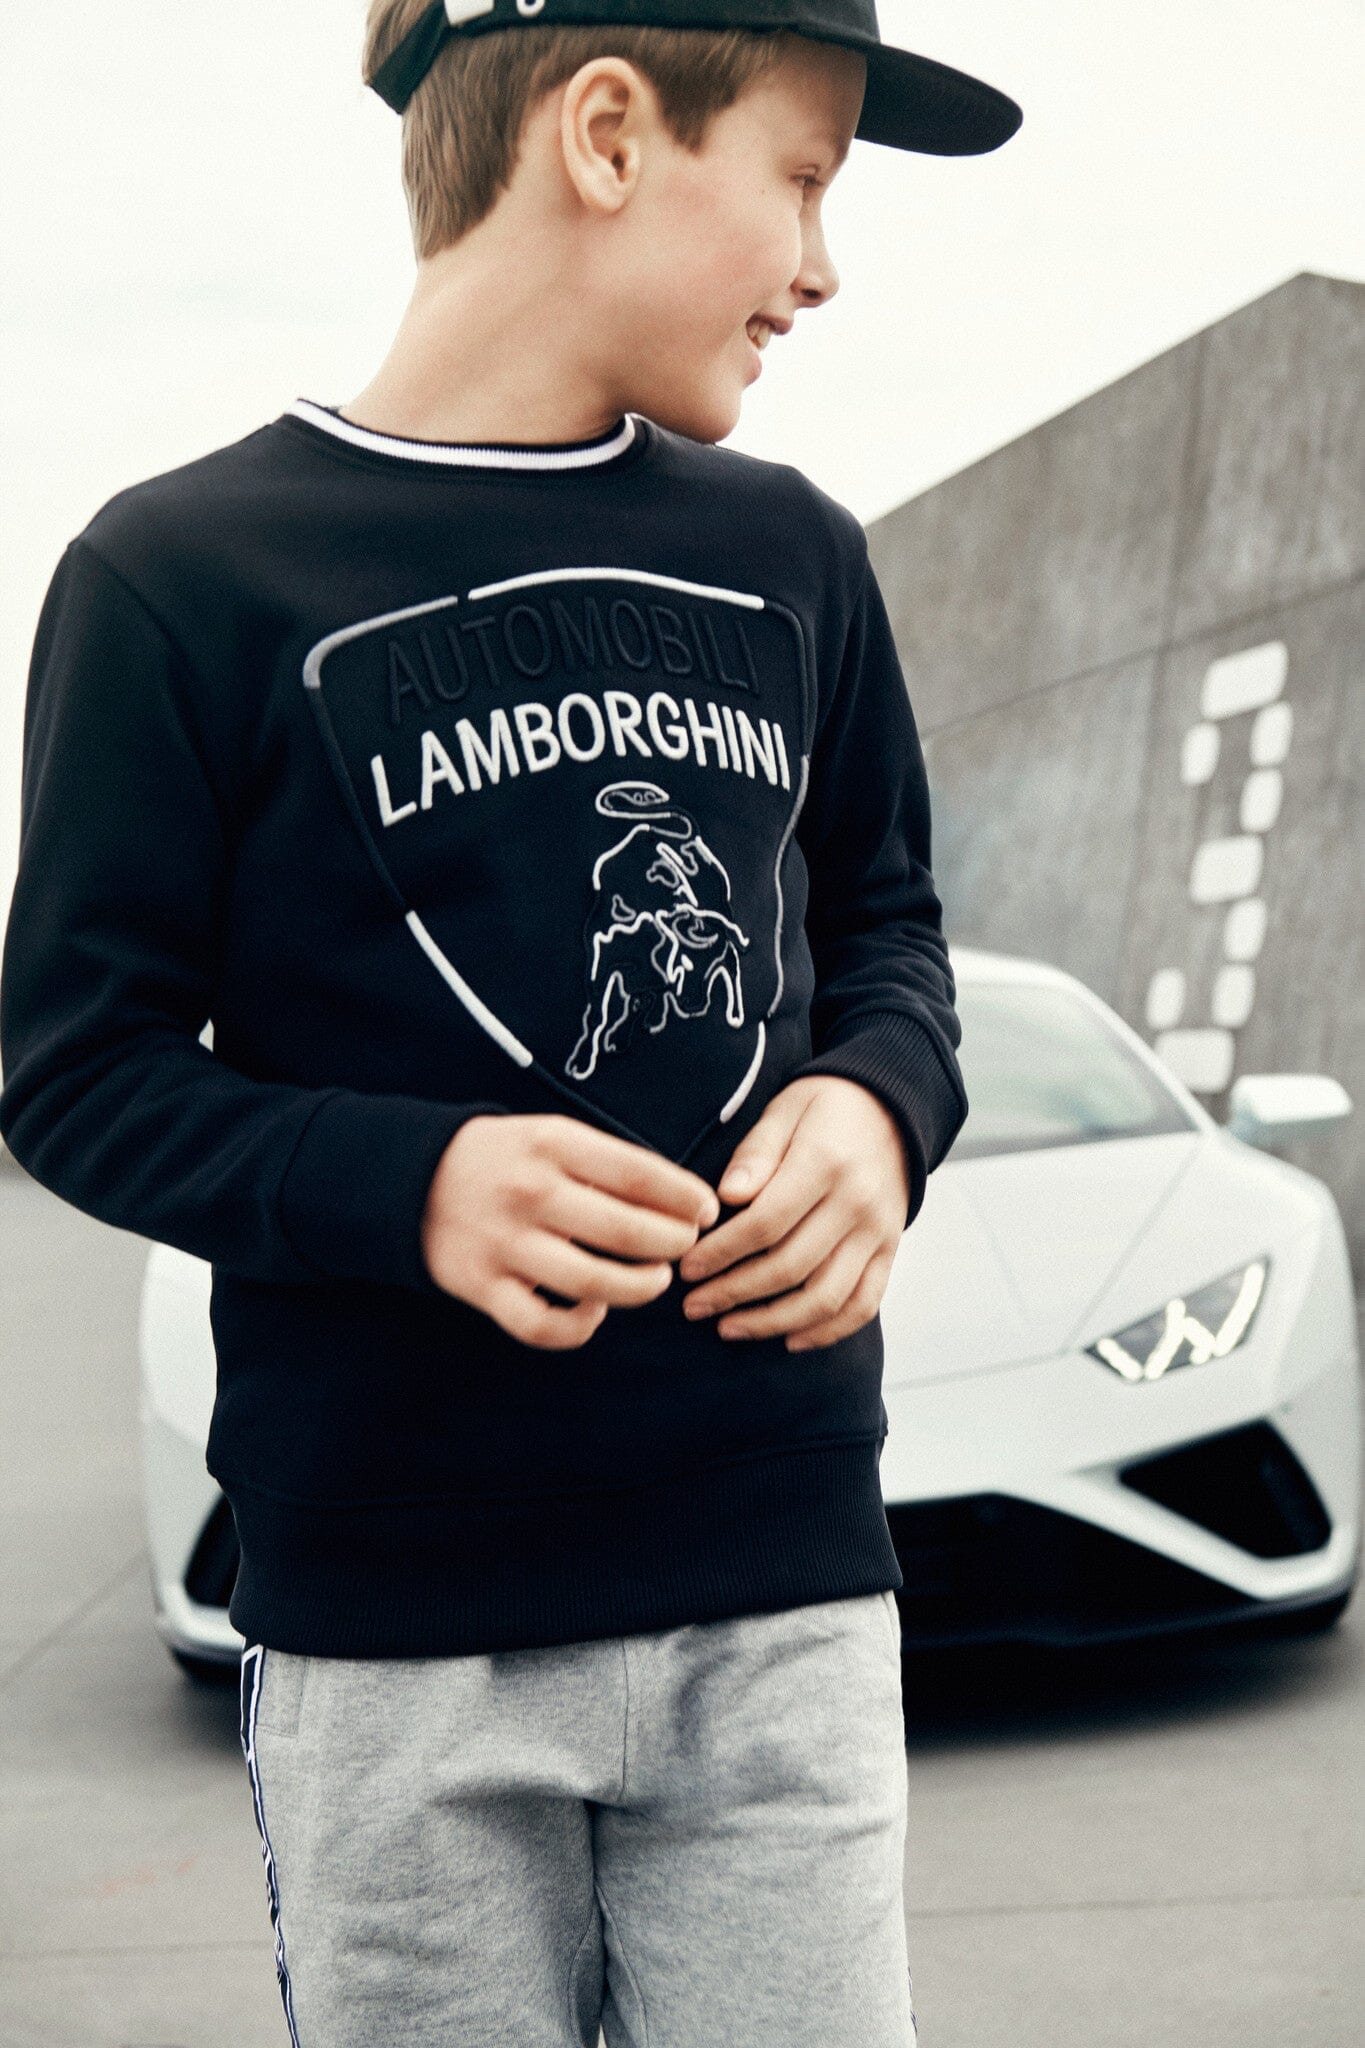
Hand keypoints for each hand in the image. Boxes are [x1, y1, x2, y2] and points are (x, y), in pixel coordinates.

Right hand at [421, 1113, 719, 1349]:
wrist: (410, 1178)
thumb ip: (608, 1162)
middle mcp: (531, 1193)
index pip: (638, 1174)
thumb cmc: (503, 1158)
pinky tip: (596, 1308)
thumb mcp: (551, 1134)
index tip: (707, 1210)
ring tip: (657, 1279)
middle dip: (673, 1244)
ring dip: (641, 1287)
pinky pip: (542, 1325)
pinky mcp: (483, 1287)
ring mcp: (506, 1244)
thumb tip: (681, 1198)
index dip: (684, 1197)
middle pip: (626, 1231)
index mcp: (553, 1145)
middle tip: (687, 1247)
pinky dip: (579, 1325)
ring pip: (594, 1282)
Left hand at [678, 1076, 909, 1351]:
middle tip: (694, 1306)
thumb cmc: (825, 1107)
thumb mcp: (784, 1110)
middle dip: (734, 1292)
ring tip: (728, 1328)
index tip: (687, 1269)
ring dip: (772, 1321)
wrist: (892, 1108)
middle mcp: (856, 1204)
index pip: (765, 1223)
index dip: (721, 1252)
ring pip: (825, 1297)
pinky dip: (826, 1331)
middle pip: (789, 1266)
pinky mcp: (890, 1252)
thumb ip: (755, 1154)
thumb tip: (726, 1197)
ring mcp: (878, 1233)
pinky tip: (789, 1340)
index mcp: (825, 1164)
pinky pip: (862, 1305)